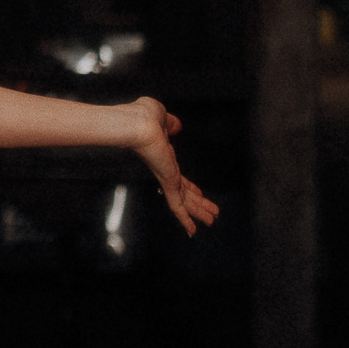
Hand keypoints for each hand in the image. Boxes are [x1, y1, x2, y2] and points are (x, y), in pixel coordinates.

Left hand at [123, 97, 219, 236]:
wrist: (136, 123)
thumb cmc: (142, 116)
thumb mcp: (162, 118)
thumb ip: (170, 124)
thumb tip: (176, 126)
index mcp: (163, 157)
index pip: (178, 176)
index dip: (190, 186)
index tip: (198, 192)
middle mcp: (164, 170)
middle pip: (184, 192)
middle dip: (198, 203)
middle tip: (211, 214)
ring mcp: (165, 177)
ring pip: (184, 201)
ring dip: (198, 212)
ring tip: (212, 222)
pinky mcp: (166, 182)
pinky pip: (177, 206)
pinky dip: (185, 219)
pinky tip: (192, 231)